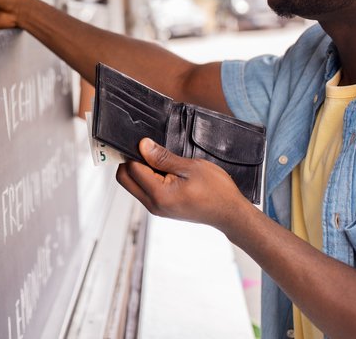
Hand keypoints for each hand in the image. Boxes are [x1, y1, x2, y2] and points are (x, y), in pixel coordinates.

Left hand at [116, 138, 247, 229]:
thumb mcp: (190, 167)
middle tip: (150, 151)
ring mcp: (156, 208)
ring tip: (162, 161)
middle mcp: (153, 205)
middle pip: (125, 179)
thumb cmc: (216, 190)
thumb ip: (163, 158)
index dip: (135, 152)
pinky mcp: (162, 208)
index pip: (130, 169)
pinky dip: (148, 178)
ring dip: (140, 170)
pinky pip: (145, 190)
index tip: (147, 143)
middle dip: (131, 162)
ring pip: (133, 185)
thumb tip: (142, 145)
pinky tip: (166, 170)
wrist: (230, 213)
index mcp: (159, 194)